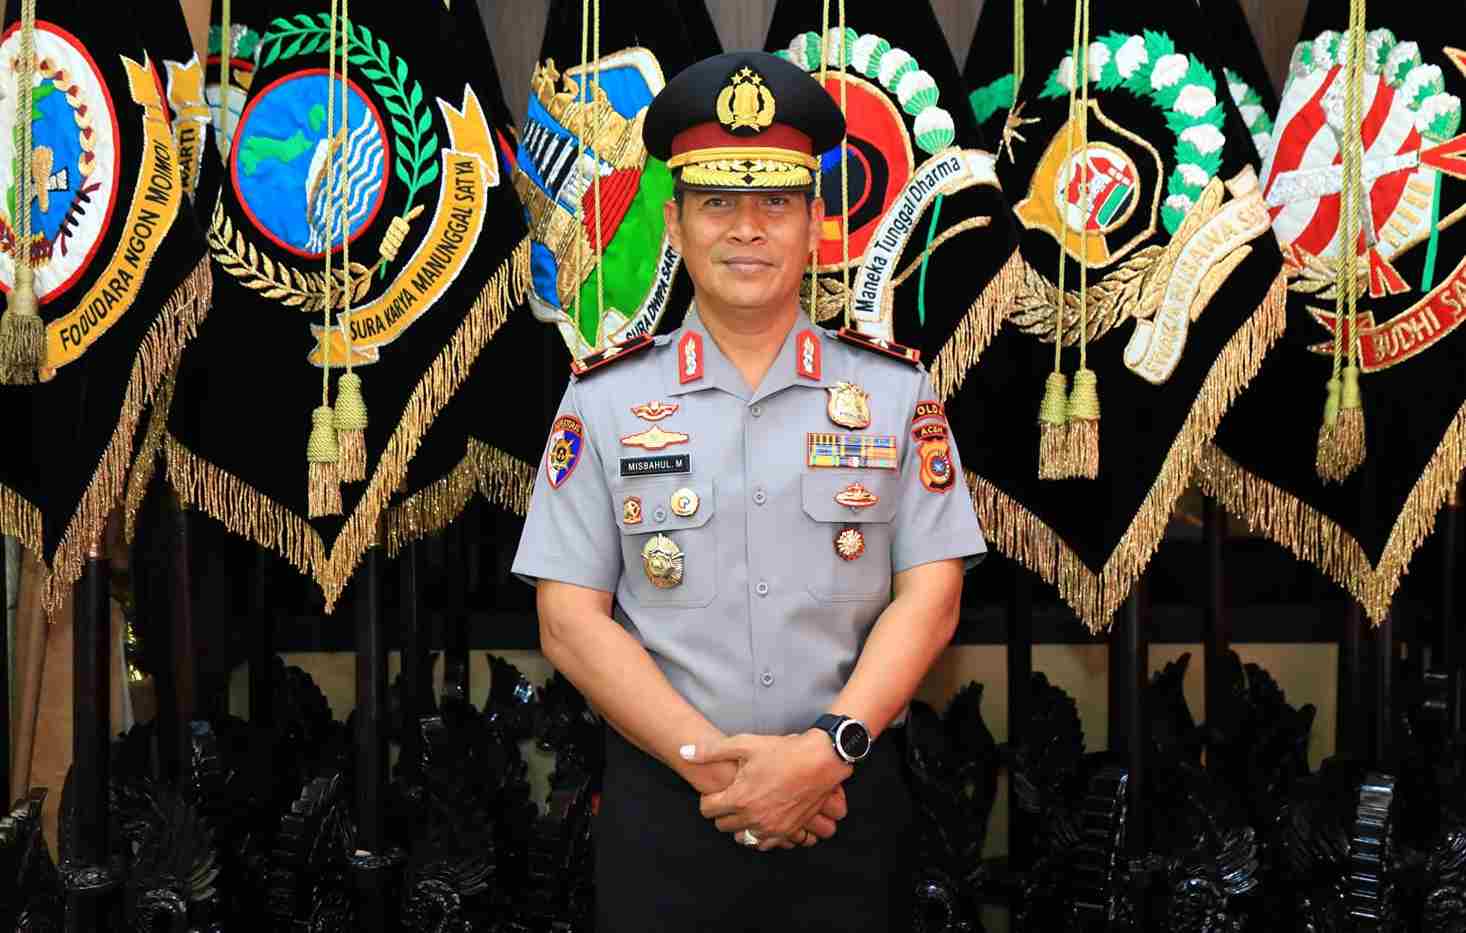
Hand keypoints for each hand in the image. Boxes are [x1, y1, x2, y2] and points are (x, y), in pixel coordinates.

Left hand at [683, 732, 852, 851]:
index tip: (716, 791)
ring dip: (739, 825)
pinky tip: (761, 818)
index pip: (707, 810)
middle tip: (730, 797)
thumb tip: (684, 753)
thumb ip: (711, 751)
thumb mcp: (744, 744)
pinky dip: (758, 834)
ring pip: (741, 837)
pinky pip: (763, 844)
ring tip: (745, 807)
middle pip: (722, 825)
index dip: (708, 798)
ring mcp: (770, 828)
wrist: (819, 762)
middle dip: (722, 811)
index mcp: (738, 798)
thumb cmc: (782, 751)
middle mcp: (752, 818)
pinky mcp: (786, 832)